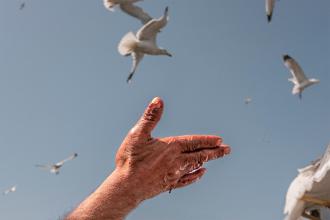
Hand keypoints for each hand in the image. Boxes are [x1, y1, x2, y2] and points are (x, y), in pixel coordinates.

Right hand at [115, 97, 230, 201]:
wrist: (126, 187)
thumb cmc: (130, 160)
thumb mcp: (138, 134)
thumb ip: (150, 117)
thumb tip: (158, 100)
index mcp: (171, 147)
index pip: (194, 142)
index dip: (208, 140)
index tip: (220, 140)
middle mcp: (176, 161)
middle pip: (200, 155)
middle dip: (215, 152)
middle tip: (227, 150)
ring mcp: (174, 174)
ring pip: (195, 166)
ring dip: (207, 161)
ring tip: (216, 157)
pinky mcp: (169, 184)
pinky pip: (187, 180)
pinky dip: (196, 176)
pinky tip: (201, 173)